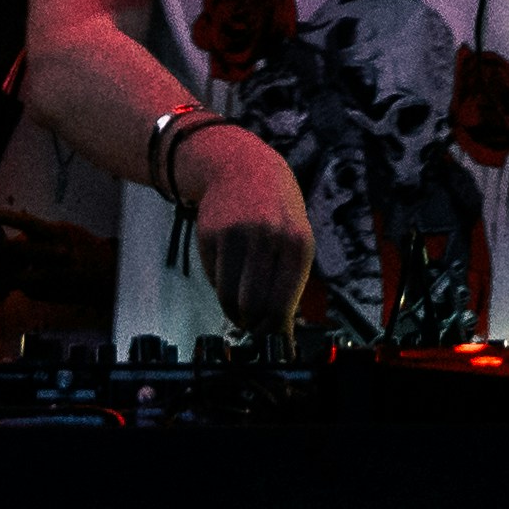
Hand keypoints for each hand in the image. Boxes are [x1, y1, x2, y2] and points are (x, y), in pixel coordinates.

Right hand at [179, 119, 318, 335]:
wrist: (243, 167)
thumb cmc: (276, 212)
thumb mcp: (296, 238)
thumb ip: (290, 279)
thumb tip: (280, 328)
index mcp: (298, 244)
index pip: (283, 304)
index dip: (275, 330)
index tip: (272, 340)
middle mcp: (269, 238)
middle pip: (254, 306)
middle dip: (253, 324)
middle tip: (253, 327)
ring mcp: (237, 235)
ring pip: (230, 297)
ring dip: (234, 312)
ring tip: (240, 309)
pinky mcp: (211, 234)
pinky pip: (214, 279)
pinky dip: (221, 288)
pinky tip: (230, 277)